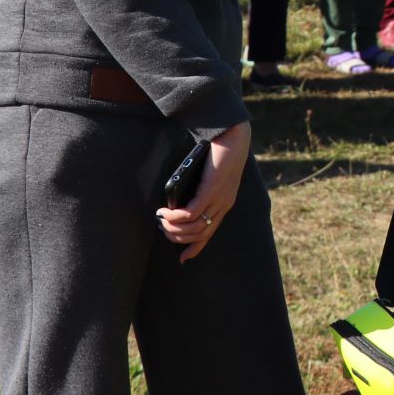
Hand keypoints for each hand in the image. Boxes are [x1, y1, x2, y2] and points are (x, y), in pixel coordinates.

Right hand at [155, 122, 250, 261]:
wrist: (233, 136)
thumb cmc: (219, 154)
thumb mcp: (209, 177)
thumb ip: (197, 191)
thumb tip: (176, 202)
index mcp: (224, 205)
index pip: (209, 234)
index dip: (195, 248)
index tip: (183, 258)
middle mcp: (223, 206)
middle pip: (198, 235)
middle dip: (176, 237)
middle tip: (161, 228)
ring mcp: (218, 200)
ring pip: (193, 228)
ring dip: (173, 228)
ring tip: (160, 220)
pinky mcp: (211, 191)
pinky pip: (191, 213)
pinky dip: (175, 217)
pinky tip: (164, 213)